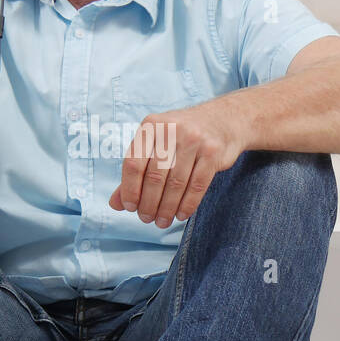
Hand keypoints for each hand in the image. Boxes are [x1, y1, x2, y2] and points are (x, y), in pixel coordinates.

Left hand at [108, 104, 244, 227]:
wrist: (223, 119)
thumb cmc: (181, 137)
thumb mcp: (156, 145)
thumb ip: (135, 172)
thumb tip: (116, 204)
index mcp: (151, 126)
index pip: (133, 163)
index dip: (130, 189)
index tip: (130, 208)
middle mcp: (170, 129)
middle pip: (154, 176)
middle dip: (149, 204)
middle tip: (147, 219)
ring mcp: (194, 139)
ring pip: (176, 184)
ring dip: (167, 208)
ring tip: (162, 221)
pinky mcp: (213, 152)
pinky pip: (197, 185)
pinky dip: (187, 204)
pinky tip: (181, 215)